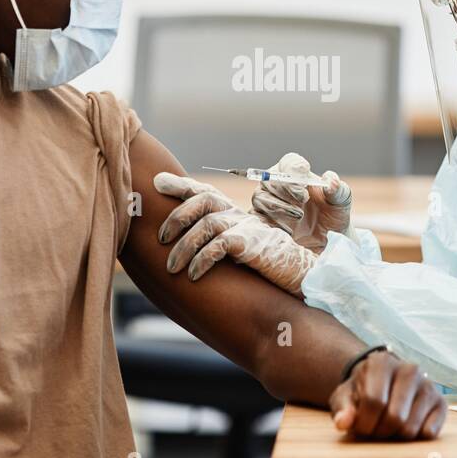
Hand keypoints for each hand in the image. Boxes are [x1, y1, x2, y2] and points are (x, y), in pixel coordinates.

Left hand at [154, 172, 316, 293]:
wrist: (299, 276)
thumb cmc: (264, 266)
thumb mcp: (237, 250)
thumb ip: (216, 242)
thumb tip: (180, 249)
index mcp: (234, 213)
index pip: (204, 191)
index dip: (181, 185)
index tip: (157, 182)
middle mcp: (239, 215)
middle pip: (203, 200)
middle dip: (176, 216)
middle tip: (160, 239)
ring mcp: (246, 228)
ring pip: (206, 224)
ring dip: (184, 247)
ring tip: (172, 268)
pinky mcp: (252, 245)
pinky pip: (219, 246)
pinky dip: (201, 260)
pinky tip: (193, 275)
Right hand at [250, 152, 352, 252]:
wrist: (328, 240)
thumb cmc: (333, 214)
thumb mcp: (341, 201)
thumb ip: (337, 189)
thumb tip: (330, 181)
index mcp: (296, 173)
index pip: (289, 162)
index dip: (294, 169)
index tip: (306, 182)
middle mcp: (278, 185)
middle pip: (269, 178)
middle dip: (286, 188)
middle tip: (304, 199)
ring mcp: (267, 203)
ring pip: (260, 197)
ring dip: (279, 206)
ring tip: (299, 216)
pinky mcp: (262, 222)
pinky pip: (256, 219)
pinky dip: (270, 223)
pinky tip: (288, 230)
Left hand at [329, 351, 446, 439]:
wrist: (383, 385)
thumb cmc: (361, 393)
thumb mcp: (345, 398)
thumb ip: (342, 409)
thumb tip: (342, 423)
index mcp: (382, 363)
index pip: (373, 401)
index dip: (363, 422)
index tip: (359, 426)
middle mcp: (409, 369)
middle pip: (394, 417)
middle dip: (380, 431)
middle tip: (374, 429)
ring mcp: (428, 384)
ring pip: (411, 428)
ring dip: (396, 436)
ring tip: (388, 425)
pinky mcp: (441, 402)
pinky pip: (429, 433)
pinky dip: (415, 438)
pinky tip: (406, 425)